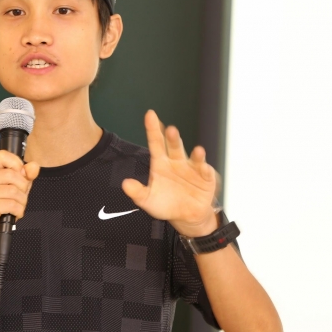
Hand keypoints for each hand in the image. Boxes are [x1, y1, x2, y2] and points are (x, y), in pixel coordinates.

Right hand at [0, 150, 39, 248]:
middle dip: (23, 187)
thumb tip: (33, 167)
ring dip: (22, 201)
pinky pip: (12, 204)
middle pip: (11, 174)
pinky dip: (19, 210)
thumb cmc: (5, 204)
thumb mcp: (18, 185)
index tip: (21, 175)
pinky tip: (14, 213)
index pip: (3, 155)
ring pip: (13, 191)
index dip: (17, 165)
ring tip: (17, 206)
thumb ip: (27, 174)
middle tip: (19, 196)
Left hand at [122, 110, 219, 236]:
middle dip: (173, 138)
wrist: (186, 217)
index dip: (152, 129)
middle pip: (174, 147)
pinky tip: (204, 167)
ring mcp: (192, 168)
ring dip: (196, 154)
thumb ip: (137, 192)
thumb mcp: (147, 200)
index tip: (150, 114)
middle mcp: (176, 162)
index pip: (156, 143)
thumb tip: (125, 184)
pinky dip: (205, 168)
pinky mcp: (205, 178)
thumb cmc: (166, 204)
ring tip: (197, 151)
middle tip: (170, 130)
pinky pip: (205, 171)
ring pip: (194, 158)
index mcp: (161, 163)